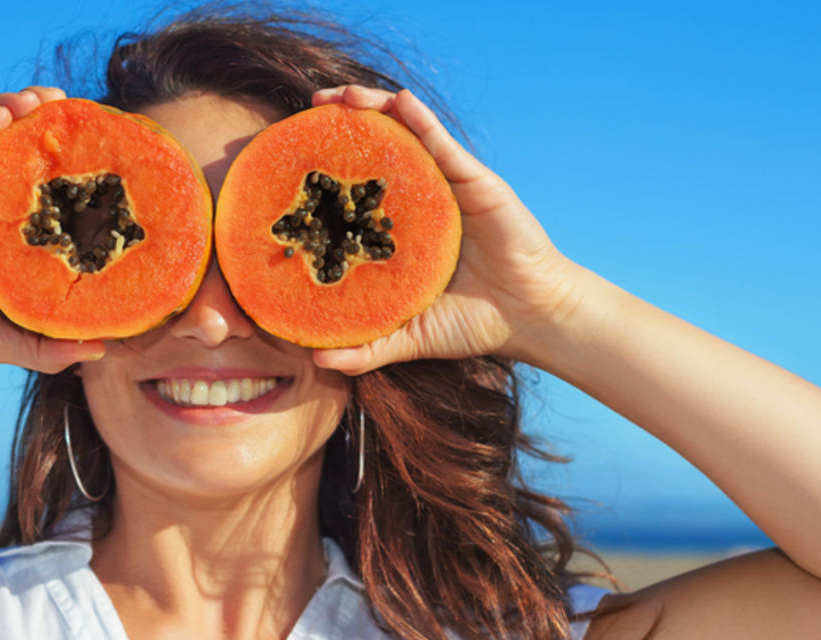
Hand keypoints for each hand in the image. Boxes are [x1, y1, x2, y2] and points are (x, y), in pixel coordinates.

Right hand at [0, 87, 104, 371]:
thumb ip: (45, 347)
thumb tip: (101, 349)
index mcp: (0, 234)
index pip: (42, 194)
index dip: (70, 174)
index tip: (104, 158)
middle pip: (19, 154)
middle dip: (49, 129)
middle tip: (80, 113)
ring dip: (19, 111)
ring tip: (48, 100)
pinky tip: (4, 114)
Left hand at [308, 86, 586, 373]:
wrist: (531, 317)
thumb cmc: (473, 323)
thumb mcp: (409, 336)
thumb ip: (366, 348)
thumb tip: (316, 361)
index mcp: (400, 229)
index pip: (357, 190)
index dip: (327, 169)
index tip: (289, 159)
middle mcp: (420, 199)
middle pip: (376, 149)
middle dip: (341, 124)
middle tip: (308, 108)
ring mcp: (446, 186)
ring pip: (404, 134)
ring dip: (371, 107)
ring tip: (339, 97)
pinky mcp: (473, 180)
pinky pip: (441, 142)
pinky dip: (419, 119)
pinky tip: (398, 99)